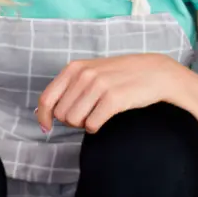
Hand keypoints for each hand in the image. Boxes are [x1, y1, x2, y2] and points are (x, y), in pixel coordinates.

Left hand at [36, 54, 180, 133]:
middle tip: (86, 115)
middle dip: (71, 120)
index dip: (43, 117)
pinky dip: (95, 128)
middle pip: (61, 114)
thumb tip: (43, 112)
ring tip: (96, 115)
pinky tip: (103, 119)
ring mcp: (98, 86)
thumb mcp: (89, 72)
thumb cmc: (118, 75)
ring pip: (74, 121)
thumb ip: (68, 87)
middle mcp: (83, 75)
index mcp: (73, 68)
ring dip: (84, 124)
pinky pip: (92, 125)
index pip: (47, 99)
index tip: (47, 128)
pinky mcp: (114, 98)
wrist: (154, 72)